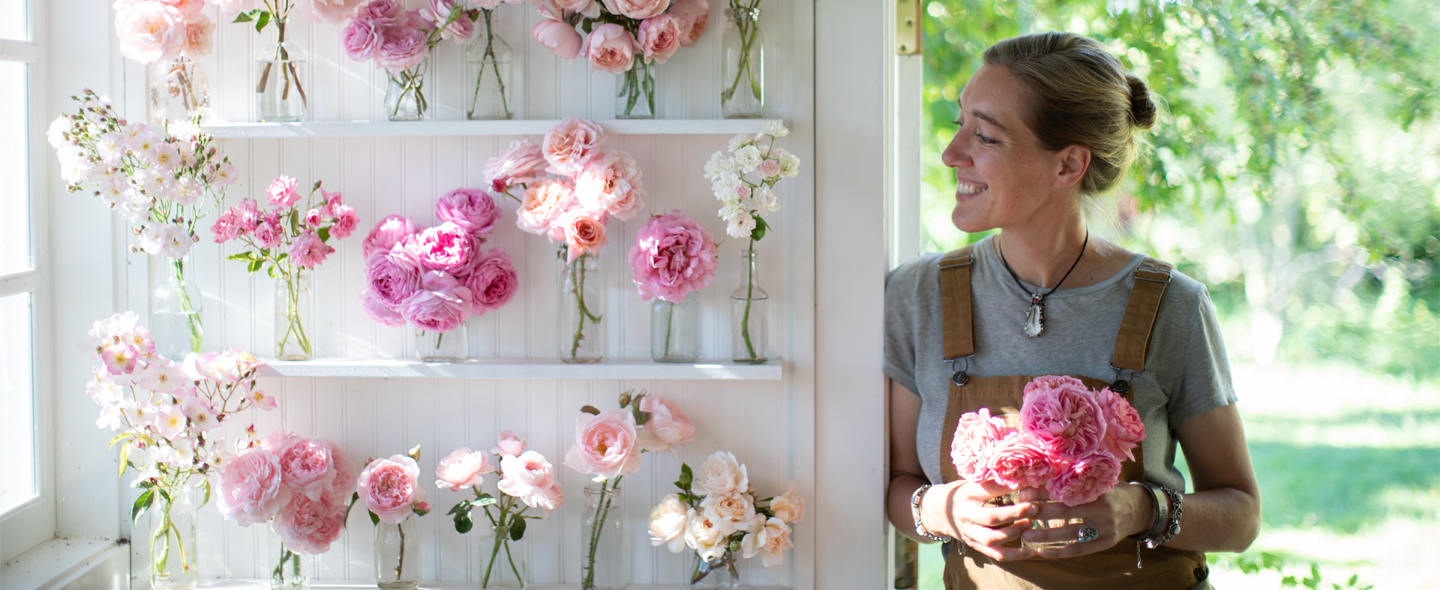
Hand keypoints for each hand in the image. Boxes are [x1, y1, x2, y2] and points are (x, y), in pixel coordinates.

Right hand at [921, 480, 1039, 561]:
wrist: (935, 511)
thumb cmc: (959, 492)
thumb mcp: (968, 482)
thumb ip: (989, 481)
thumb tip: (1020, 475)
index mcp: (966, 494)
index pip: (987, 490)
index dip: (1007, 487)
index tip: (1026, 482)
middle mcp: (966, 515)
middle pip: (991, 517)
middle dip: (1015, 513)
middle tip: (1034, 507)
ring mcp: (970, 533)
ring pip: (993, 539)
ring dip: (1015, 532)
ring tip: (1030, 523)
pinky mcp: (975, 545)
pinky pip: (996, 554)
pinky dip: (1016, 555)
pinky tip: (1032, 550)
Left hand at [1020, 483, 1152, 558]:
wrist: (1139, 508)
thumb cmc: (1110, 490)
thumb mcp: (1097, 479)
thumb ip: (1076, 476)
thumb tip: (1041, 470)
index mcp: (1097, 489)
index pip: (1066, 490)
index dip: (1043, 492)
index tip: (1023, 492)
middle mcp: (1101, 509)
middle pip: (1067, 511)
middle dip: (1041, 512)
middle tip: (1020, 513)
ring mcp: (1104, 528)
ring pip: (1071, 534)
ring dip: (1046, 536)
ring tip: (1026, 535)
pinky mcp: (1104, 543)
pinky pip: (1079, 549)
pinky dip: (1060, 552)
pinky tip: (1042, 552)